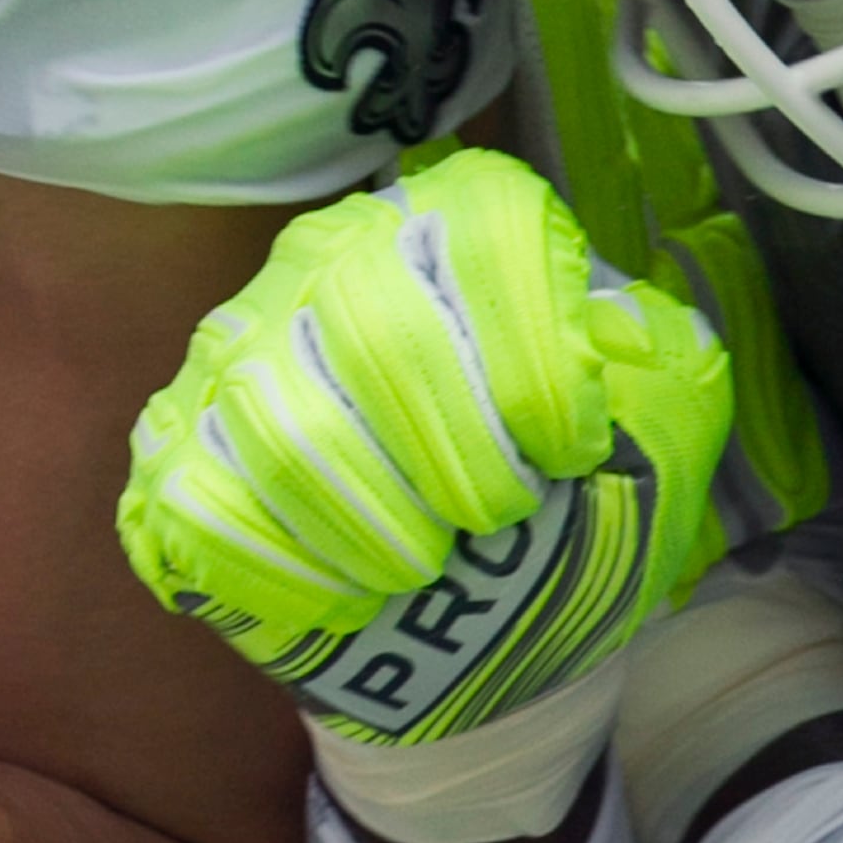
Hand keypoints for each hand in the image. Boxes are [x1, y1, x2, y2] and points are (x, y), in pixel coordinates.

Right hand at [118, 150, 730, 840]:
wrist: (480, 620)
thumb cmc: (572, 509)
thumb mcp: (662, 430)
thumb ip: (665, 368)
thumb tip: (616, 338)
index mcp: (458, 222)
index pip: (483, 236)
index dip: (535, 358)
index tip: (570, 453)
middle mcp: (335, 255)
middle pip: (374, 328)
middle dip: (457, 455)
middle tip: (499, 522)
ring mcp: (238, 351)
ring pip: (284, 424)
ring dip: (378, 524)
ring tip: (428, 567)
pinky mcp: (177, 450)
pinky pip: (208, 506)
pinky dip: (294, 577)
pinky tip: (350, 601)